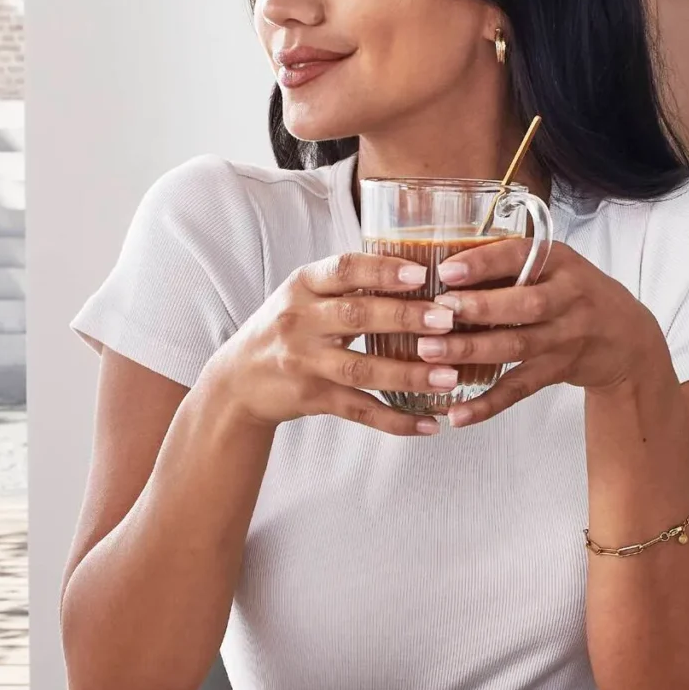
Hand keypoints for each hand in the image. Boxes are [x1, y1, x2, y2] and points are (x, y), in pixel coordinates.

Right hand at [203, 250, 454, 436]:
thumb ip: (349, 283)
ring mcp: (305, 362)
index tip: (421, 273)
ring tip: (450, 376)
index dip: (382, 270)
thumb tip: (419, 265)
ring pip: (362, 369)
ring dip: (409, 374)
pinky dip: (395, 420)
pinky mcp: (312, 398)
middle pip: (357, 317)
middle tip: (448, 320)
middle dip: (405, 318)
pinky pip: (359, 410)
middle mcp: (300, 321)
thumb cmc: (287, 327)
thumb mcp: (304, 294)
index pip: (343, 270)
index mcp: (303, 285)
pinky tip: (429, 423)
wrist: (238, 380)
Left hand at [423, 236, 666, 425]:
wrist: (627, 338)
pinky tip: (457, 413)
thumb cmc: (574, 293)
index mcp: (560, 261)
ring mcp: (565, 337)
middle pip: (525, 304)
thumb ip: (509, 264)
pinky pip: (519, 389)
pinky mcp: (557, 371)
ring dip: (472, 350)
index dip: (484, 264)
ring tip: (430, 352)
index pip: (521, 256)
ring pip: (517, 346)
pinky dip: (487, 403)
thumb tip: (440, 265)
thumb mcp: (554, 266)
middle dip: (479, 308)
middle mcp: (568, 297)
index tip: (447, 271)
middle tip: (437, 312)